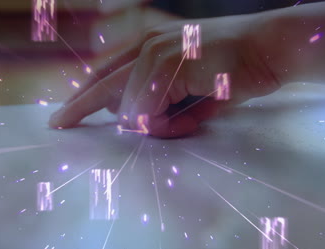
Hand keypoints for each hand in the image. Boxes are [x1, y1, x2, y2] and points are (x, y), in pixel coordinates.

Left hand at [49, 14, 281, 137]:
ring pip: (129, 105)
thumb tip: (141, 126)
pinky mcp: (167, 61)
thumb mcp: (192, 95)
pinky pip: (148, 108)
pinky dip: (166, 123)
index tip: (63, 114)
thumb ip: (165, 109)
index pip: (105, 75)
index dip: (82, 96)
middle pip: (99, 84)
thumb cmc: (233, 71)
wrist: (269, 49)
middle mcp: (146, 45)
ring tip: (187, 120)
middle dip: (76, 108)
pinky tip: (189, 115)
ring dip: (153, 125)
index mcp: (149, 48)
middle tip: (55, 126)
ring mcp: (155, 51)